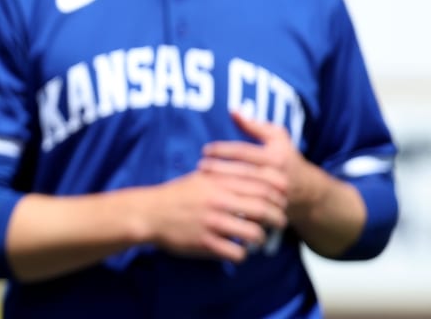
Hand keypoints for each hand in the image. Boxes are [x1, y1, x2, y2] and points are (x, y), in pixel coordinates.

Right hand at [140, 161, 287, 261]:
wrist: (149, 212)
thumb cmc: (178, 195)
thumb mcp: (202, 178)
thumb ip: (228, 175)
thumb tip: (258, 178)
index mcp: (218, 182)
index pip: (261, 185)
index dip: (278, 195)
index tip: (281, 201)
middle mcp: (218, 201)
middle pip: (264, 209)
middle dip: (278, 218)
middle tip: (279, 222)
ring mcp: (212, 223)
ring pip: (254, 234)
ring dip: (261, 238)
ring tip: (259, 238)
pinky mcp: (205, 242)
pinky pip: (237, 253)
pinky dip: (242, 254)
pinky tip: (237, 249)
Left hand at [202, 111, 307, 218]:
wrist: (308, 193)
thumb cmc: (287, 159)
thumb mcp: (277, 138)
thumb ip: (254, 125)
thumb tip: (233, 111)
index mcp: (276, 157)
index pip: (244, 152)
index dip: (222, 150)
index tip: (205, 150)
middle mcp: (277, 177)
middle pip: (243, 173)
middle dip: (218, 169)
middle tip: (200, 166)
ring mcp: (275, 197)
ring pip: (245, 192)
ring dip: (222, 186)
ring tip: (202, 180)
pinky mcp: (272, 211)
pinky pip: (248, 208)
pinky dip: (231, 202)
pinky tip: (215, 197)